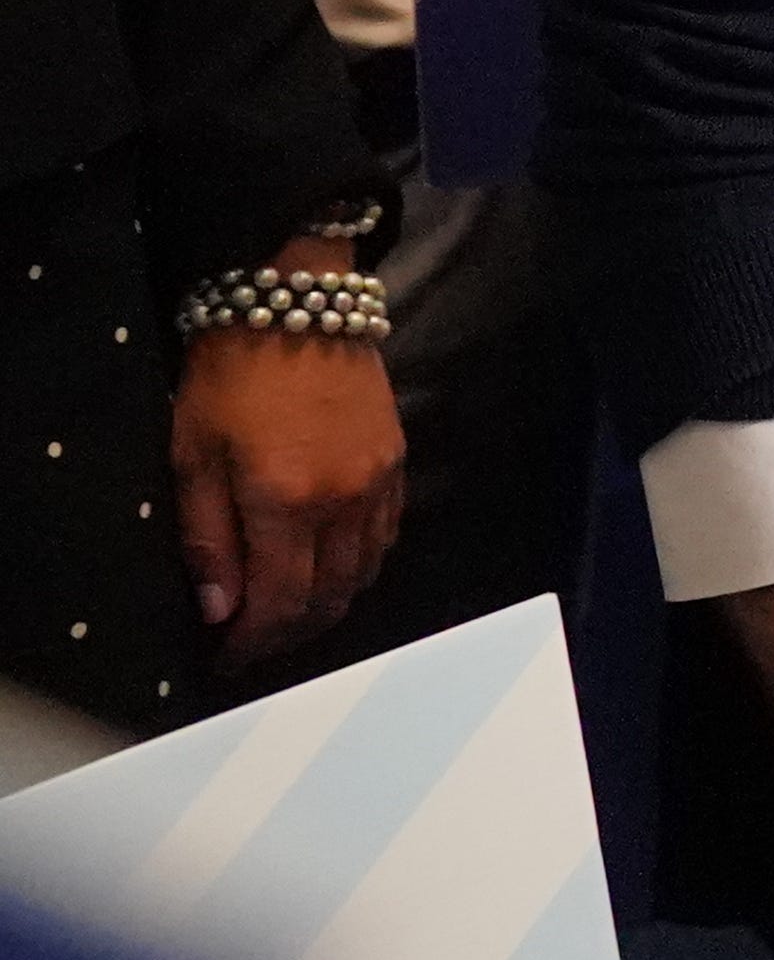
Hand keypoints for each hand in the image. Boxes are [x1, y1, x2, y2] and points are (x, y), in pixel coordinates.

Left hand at [170, 291, 399, 659]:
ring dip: (326, 603)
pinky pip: (384, 536)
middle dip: (289, 632)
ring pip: (363, 573)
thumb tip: (217, 606)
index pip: (278, 603)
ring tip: (289, 609)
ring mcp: (377, 481)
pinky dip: (358, 564)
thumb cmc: (229, 375)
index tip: (227, 656)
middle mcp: (342, 501)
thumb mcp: (193, 454)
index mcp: (285, 502)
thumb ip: (207, 536)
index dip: (252, 642)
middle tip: (254, 642)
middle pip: (327, 598)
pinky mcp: (394, 461)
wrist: (294, 303)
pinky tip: (330, 563)